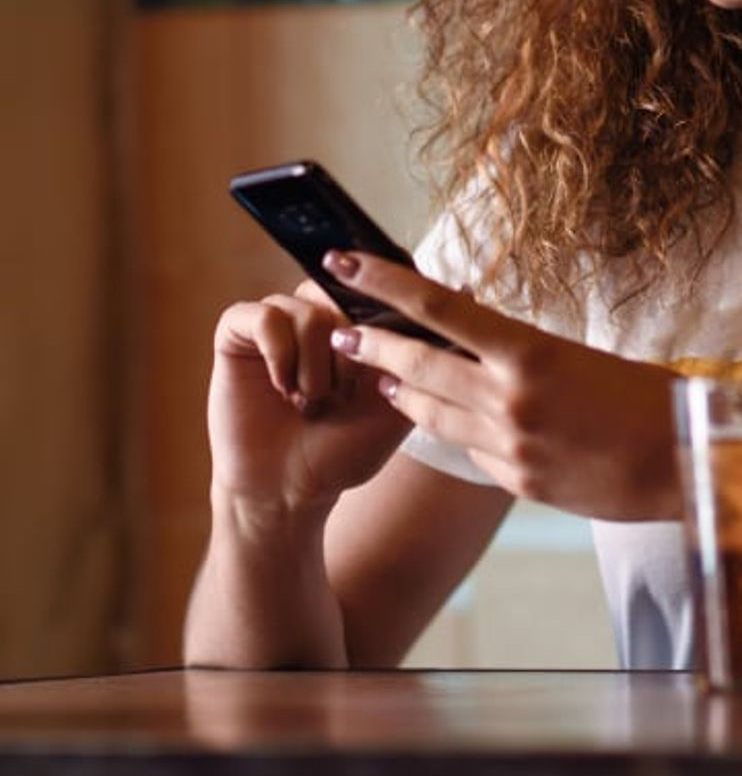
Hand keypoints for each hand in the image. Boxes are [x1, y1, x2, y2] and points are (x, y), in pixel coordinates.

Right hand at [207, 281, 412, 518]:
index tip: (388, 337)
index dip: (384, 298)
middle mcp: (319, 313)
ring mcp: (279, 321)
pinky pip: (265, 317)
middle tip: (342, 396)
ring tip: (314, 403)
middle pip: (344, 292)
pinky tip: (286, 389)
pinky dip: (281, 354)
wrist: (290, 491)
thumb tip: (467, 293)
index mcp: (358, 323)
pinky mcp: (238, 333)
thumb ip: (431, 354)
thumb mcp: (399, 401)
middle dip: (352, 350)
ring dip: (318, 363)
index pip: (375, 283)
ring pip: (309, 306)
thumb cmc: (346, 450)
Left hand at [321, 252, 680, 521]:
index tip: (344, 263)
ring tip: (382, 378)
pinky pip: (468, 449)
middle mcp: (509, 400)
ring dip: (402, 391)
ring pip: (431, 414)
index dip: (385, 282)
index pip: (440, 308)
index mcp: (531, 353)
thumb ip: (523, 353)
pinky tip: (451, 418)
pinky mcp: (515, 482)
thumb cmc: (648, 397)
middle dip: (372, 348)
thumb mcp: (582, 356)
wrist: (684, 463)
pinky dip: (456, 428)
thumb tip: (478, 344)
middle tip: (341, 334)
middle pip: (417, 366)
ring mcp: (507, 446)